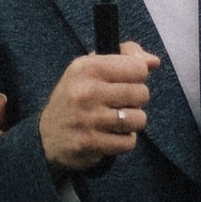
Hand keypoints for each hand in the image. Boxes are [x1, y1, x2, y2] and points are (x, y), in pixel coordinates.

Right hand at [40, 46, 158, 174]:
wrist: (46, 136)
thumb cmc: (75, 97)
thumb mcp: (90, 69)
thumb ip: (124, 58)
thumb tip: (154, 62)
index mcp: (87, 67)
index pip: (138, 68)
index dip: (138, 76)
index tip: (126, 82)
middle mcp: (86, 91)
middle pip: (142, 94)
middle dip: (136, 101)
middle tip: (120, 104)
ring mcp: (88, 119)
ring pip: (139, 119)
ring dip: (132, 122)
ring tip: (116, 120)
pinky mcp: (91, 143)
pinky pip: (129, 141)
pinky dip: (124, 140)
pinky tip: (110, 135)